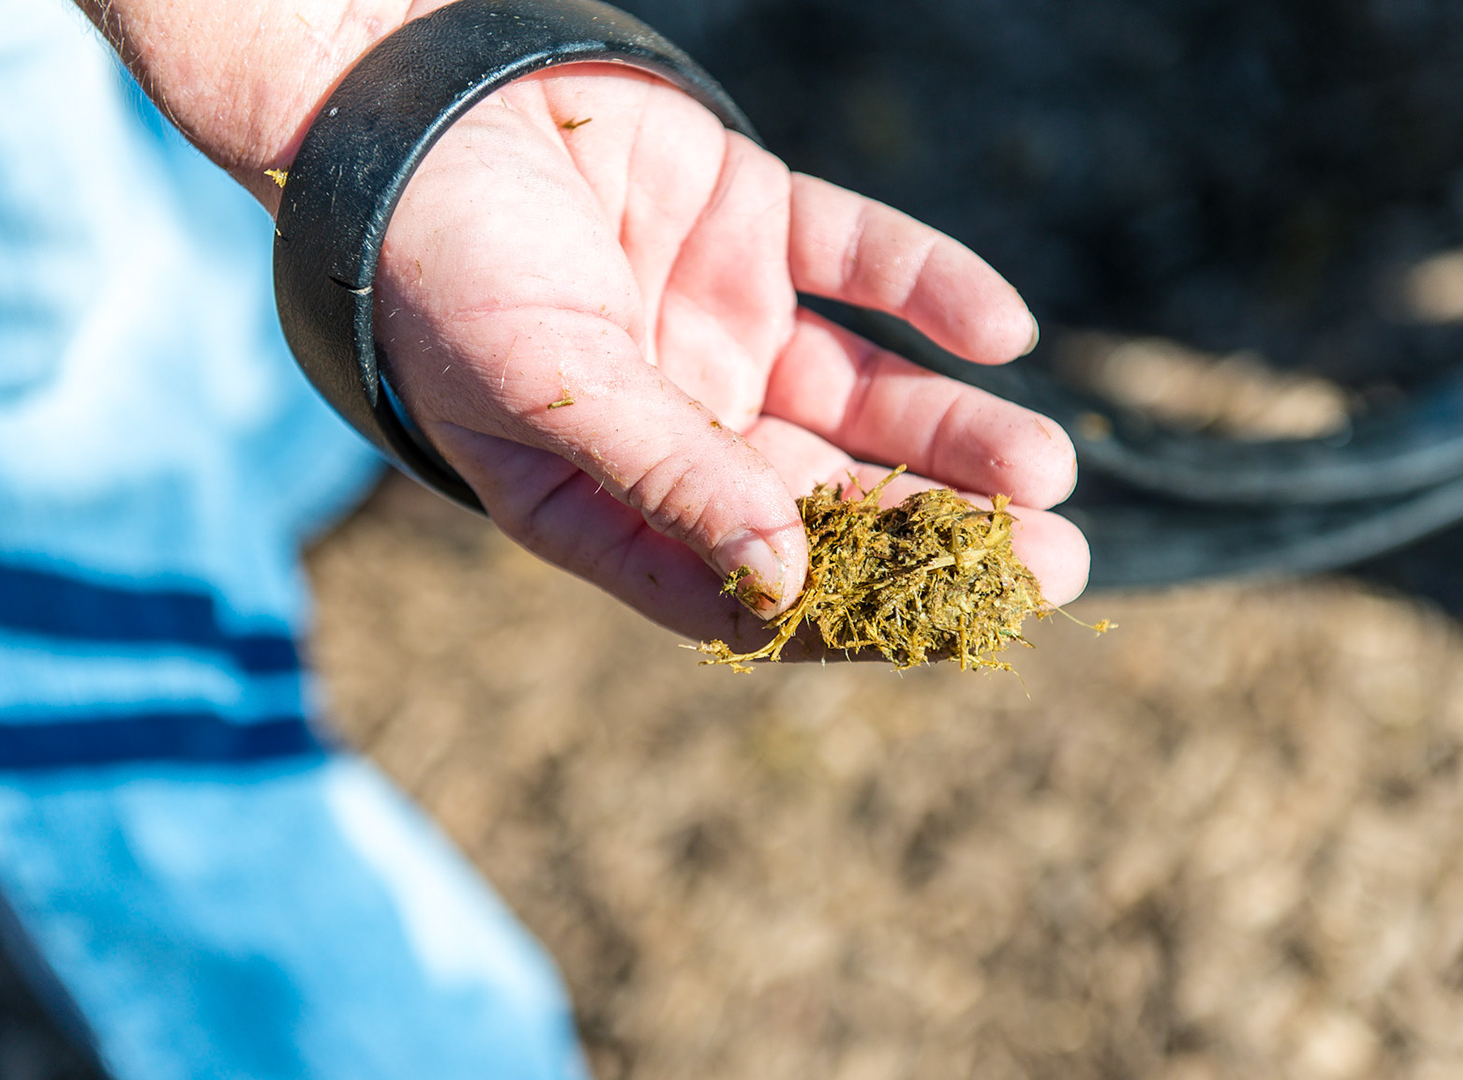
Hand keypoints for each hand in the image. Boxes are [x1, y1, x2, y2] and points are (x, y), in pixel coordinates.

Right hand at [368, 63, 1090, 645]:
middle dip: (940, 535)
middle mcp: (686, 426)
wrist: (411, 100)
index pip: (750, 584)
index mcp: (614, 497)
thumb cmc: (440, 266)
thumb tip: (783, 584)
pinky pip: (863, 261)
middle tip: (1051, 566)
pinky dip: (933, 287)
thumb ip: (667, 475)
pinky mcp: (758, 227)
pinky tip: (1003, 328)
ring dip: (958, 433)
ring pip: (867, 397)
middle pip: (834, 500)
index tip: (953, 630)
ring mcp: (728, 326)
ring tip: (1050, 472)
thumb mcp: (547, 384)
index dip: (850, 611)